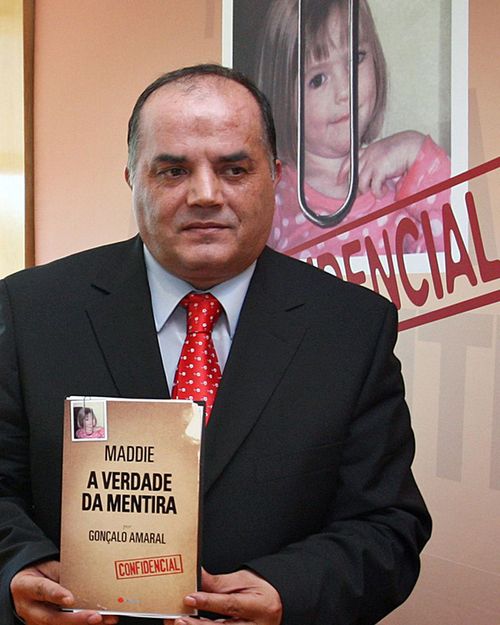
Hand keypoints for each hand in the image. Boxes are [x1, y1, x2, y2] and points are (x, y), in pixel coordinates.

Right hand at [10, 560, 118, 624]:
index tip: (70, 599)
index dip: (56, 594)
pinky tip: (101, 621)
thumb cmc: (37, 573)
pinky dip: (83, 624)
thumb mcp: (46, 566)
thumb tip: (84, 574)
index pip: (41, 590)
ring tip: (104, 619)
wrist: (24, 586)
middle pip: (52, 618)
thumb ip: (61, 572)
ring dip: (83, 623)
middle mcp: (29, 609)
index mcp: (25, 587)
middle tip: (95, 616)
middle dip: (75, 619)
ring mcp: (36, 621)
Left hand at [165, 568, 281, 624]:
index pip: (230, 605)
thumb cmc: (261, 589)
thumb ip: (218, 583)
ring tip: (181, 623)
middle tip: (179, 618)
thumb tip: (196, 576)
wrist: (277, 601)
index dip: (208, 602)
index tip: (190, 597)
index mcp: (259, 606)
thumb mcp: (242, 580)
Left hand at [338, 131, 424, 197]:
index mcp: (370, 149)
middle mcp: (369, 155)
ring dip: (369, 190)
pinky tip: (385, 190)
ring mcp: (373, 162)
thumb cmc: (405, 149)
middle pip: (354, 174)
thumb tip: (377, 175)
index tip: (340, 180)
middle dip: (357, 186)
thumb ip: (379, 161)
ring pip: (361, 183)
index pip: (350, 159)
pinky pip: (373, 188)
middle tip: (364, 192)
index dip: (344, 171)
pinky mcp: (379, 170)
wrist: (414, 146)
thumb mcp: (387, 152)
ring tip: (378, 190)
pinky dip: (378, 192)